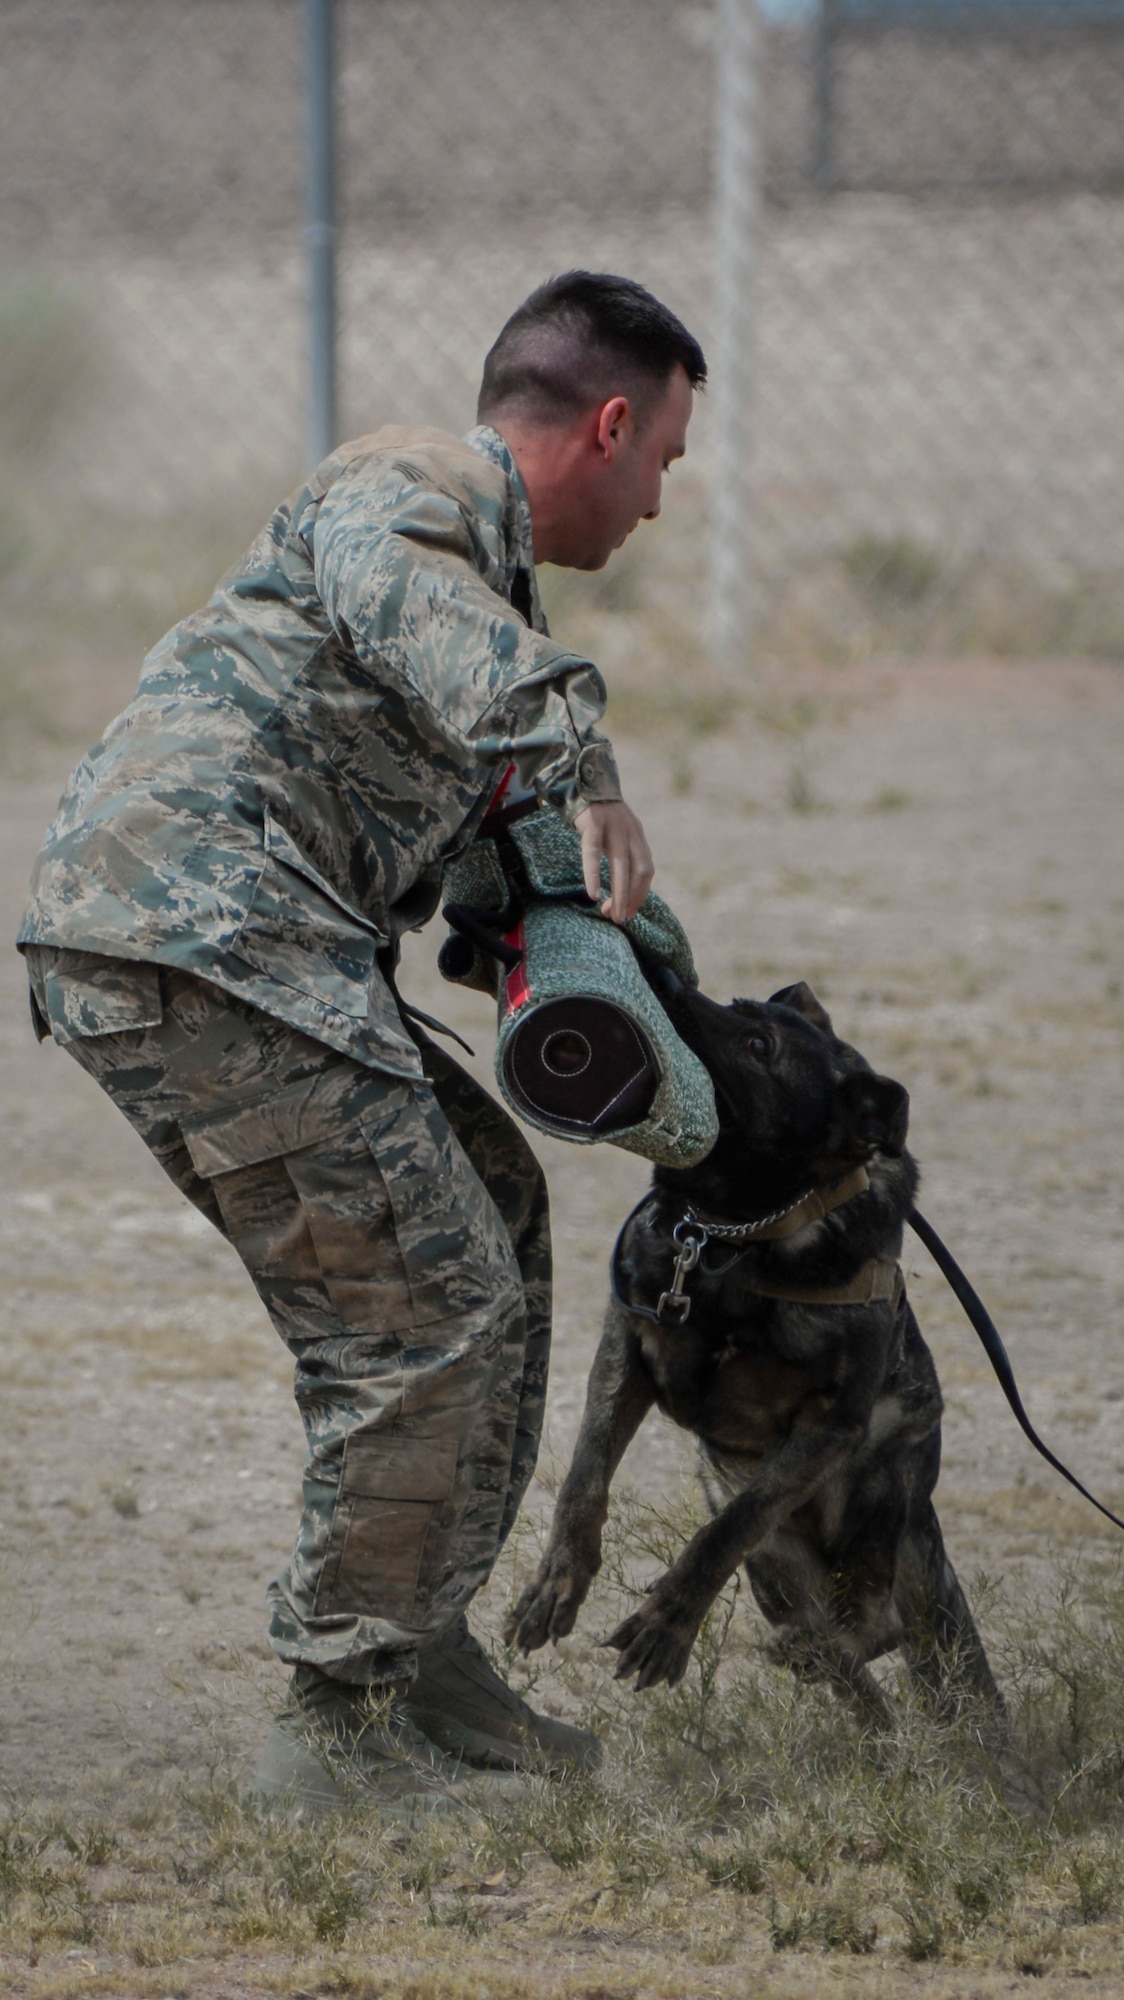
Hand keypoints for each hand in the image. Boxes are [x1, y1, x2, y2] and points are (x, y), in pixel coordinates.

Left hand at [503, 1536, 600, 1653]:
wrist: (578, 1508)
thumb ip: (569, 1572)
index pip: (527, 1599)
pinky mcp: (577, 1575)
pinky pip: (567, 1602)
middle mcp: (548, 1577)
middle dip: (523, 1630)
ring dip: (535, 1629)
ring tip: (526, 1650)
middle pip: (532, 1607)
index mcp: (545, 1572)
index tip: (505, 1639)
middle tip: (513, 1651)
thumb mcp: (569, 1555)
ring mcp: (560, 1577)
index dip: (516, 1619)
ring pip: (544, 1607)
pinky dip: (561, 1620)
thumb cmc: (575, 1531)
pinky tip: (557, 1636)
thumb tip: (573, 1589)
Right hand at [574, 800, 653, 924]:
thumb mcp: (616, 832)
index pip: (646, 871)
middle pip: (640, 871)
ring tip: (611, 914)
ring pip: (621, 865)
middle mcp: (631, 831)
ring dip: (619, 893)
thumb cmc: (596, 814)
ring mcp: (613, 826)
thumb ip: (622, 852)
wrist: (583, 778)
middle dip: (632, 898)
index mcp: (637, 836)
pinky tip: (593, 893)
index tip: (627, 911)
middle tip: (620, 919)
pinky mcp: (592, 823)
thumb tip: (621, 888)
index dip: (639, 894)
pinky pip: (592, 853)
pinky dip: (594, 875)